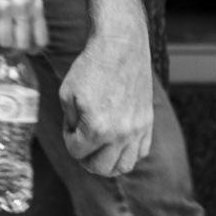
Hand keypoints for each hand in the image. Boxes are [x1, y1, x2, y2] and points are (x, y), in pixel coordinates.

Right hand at [0, 0, 48, 54]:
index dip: (32, 50)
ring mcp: (4, 7)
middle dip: (13, 48)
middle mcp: (22, 7)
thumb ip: (31, 17)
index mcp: (36, 6)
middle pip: (21, 45)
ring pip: (4, 42)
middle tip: (6, 43)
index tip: (25, 49)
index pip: (41, 41)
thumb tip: (27, 47)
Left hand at [58, 29, 153, 176]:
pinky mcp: (148, 123)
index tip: (69, 125)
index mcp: (97, 128)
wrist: (120, 47)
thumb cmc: (90, 67)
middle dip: (86, 158)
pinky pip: (140, 152)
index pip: (76, 152)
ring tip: (98, 148)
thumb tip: (76, 136)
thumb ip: (70, 121)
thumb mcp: (67, 93)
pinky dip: (126, 153)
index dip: (68, 139)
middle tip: (81, 143)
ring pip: (124, 166)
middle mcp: (121, 134)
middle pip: (101, 168)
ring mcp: (137, 130)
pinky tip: (116, 140)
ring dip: (108, 162)